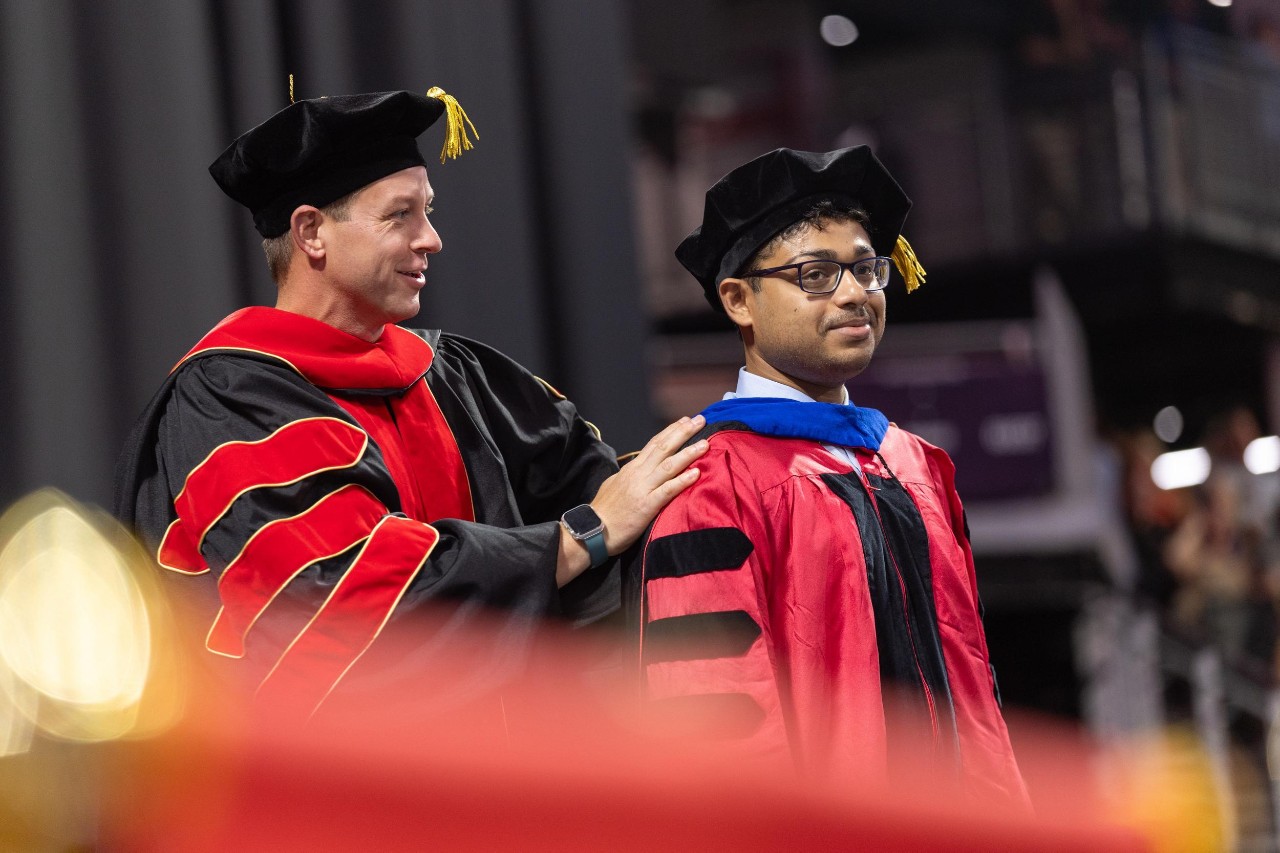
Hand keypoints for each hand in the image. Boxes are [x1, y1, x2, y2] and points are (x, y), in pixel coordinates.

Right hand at [555, 415, 707, 585]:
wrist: (592, 530)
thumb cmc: (604, 511)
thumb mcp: (614, 484)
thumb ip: (629, 475)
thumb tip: (638, 467)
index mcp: (632, 468)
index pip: (654, 443)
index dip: (671, 431)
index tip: (685, 420)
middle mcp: (638, 474)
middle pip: (663, 448)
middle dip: (683, 433)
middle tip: (700, 420)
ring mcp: (643, 489)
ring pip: (668, 466)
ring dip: (688, 453)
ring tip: (705, 443)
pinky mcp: (647, 506)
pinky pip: (667, 491)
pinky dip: (682, 481)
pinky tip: (696, 474)